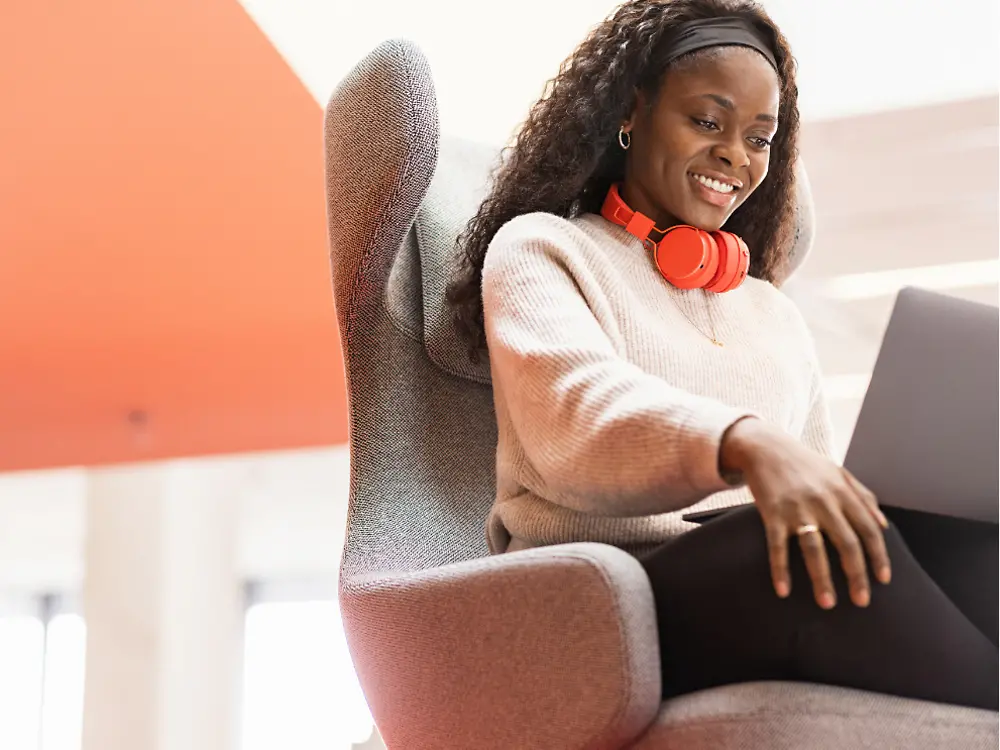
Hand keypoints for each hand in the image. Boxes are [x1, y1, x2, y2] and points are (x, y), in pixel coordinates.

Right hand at [720, 417, 891, 608]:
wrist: (765, 448)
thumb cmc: (805, 464)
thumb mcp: (839, 473)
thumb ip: (864, 496)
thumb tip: (883, 526)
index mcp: (842, 493)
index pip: (868, 529)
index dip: (879, 556)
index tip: (883, 580)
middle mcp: (823, 501)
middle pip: (846, 544)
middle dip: (857, 575)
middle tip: (862, 601)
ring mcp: (797, 508)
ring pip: (814, 549)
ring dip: (822, 579)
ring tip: (827, 603)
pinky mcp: (772, 513)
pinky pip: (777, 546)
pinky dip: (780, 569)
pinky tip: (783, 590)